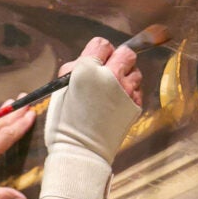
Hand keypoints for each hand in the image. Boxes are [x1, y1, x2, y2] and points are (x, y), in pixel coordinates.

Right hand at [38, 35, 142, 198]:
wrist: (81, 153)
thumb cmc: (64, 125)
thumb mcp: (60, 91)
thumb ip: (75, 71)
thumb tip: (85, 63)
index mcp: (87, 69)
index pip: (102, 45)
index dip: (98, 53)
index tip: (95, 61)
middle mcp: (110, 75)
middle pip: (126, 53)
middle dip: (118, 60)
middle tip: (108, 73)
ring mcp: (126, 90)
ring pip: (135, 72)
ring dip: (126, 77)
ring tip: (112, 92)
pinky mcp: (136, 105)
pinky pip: (137, 90)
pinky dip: (130, 94)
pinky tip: (117, 105)